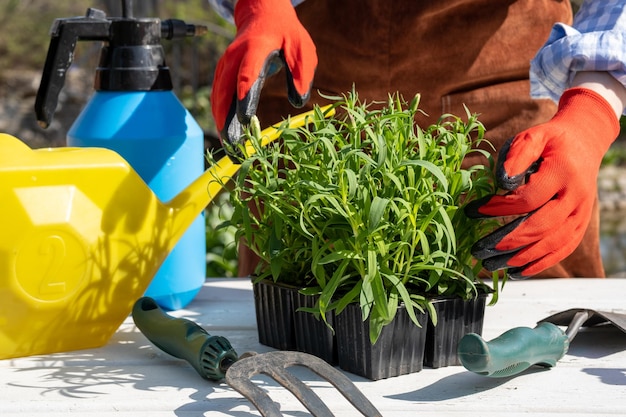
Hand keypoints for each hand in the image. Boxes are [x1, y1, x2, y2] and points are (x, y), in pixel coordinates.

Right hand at [210, 0, 316, 152]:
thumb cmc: (286, 35)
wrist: (264, 15)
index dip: (245, 96)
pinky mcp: (224, 74)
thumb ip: (301, 72)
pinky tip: (228, 136)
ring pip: (219, 97)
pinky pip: (219, 98)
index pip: (247, 73)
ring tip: (231, 149)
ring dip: (222, 123)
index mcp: (255, 48)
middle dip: (227, 120)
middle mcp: (234, 58)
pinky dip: (222, 117)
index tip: (245, 119)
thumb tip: (299, 100)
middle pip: (225, 90)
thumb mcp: (301, 49)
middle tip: (234, 147)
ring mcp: (226, 66)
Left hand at [465, 87, 619, 278]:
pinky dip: (538, 265)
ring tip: (490, 264)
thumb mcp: (533, 137)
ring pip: (551, 244)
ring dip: (519, 258)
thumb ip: (516, 155)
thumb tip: (502, 182)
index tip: (472, 211)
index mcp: (562, 173)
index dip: (498, 208)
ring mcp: (580, 215)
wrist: (584, 144)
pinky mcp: (580, 226)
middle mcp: (576, 197)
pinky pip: (561, 251)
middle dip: (506, 241)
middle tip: (478, 249)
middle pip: (540, 227)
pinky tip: (515, 272)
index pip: (528, 199)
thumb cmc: (550, 142)